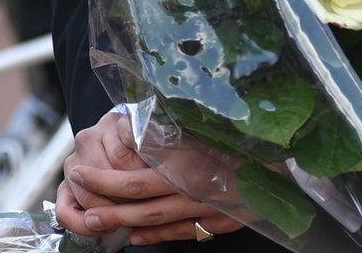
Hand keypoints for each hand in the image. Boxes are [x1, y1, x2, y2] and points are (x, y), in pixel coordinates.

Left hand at [60, 113, 244, 246]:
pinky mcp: (220, 223)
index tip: (79, 172)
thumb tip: (126, 127)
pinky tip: (135, 236)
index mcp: (187, 166)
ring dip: (124, 224)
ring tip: (95, 223)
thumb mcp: (201, 125)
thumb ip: (167, 129)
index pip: (133, 181)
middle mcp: (194, 192)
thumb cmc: (240, 133)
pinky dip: (155, 236)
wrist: (284, 158)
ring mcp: (208, 212)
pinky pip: (182, 233)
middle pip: (141, 207)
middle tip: (77, 205)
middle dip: (105, 207)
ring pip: (158, 223)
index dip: (102, 181)